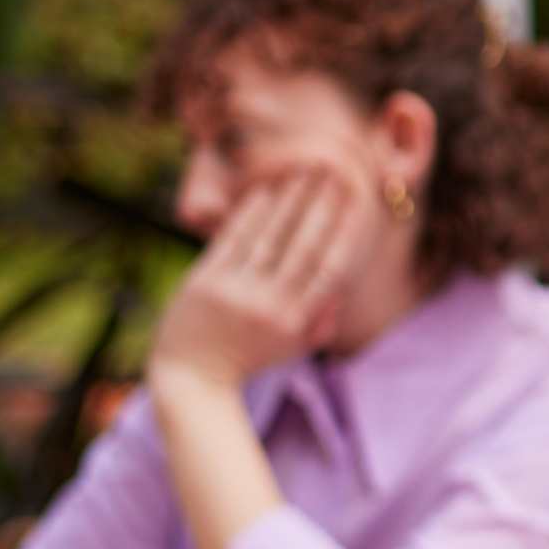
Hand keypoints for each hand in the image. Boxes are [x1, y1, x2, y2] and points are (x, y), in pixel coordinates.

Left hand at [148, 173, 360, 392]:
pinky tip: (265, 191)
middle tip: (334, 175)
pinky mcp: (204, 281)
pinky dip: (250, 214)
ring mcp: (234, 292)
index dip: (346, 235)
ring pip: (269, 237)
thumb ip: (319, 322)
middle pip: (302, 247)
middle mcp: (267, 306)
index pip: (330, 270)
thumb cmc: (249, 359)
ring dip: (289, 202)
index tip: (358, 206)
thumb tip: (339, 291)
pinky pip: (232, 240)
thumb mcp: (292, 349)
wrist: (190, 375)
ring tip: (303, 173)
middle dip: (320, 208)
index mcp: (294, 323)